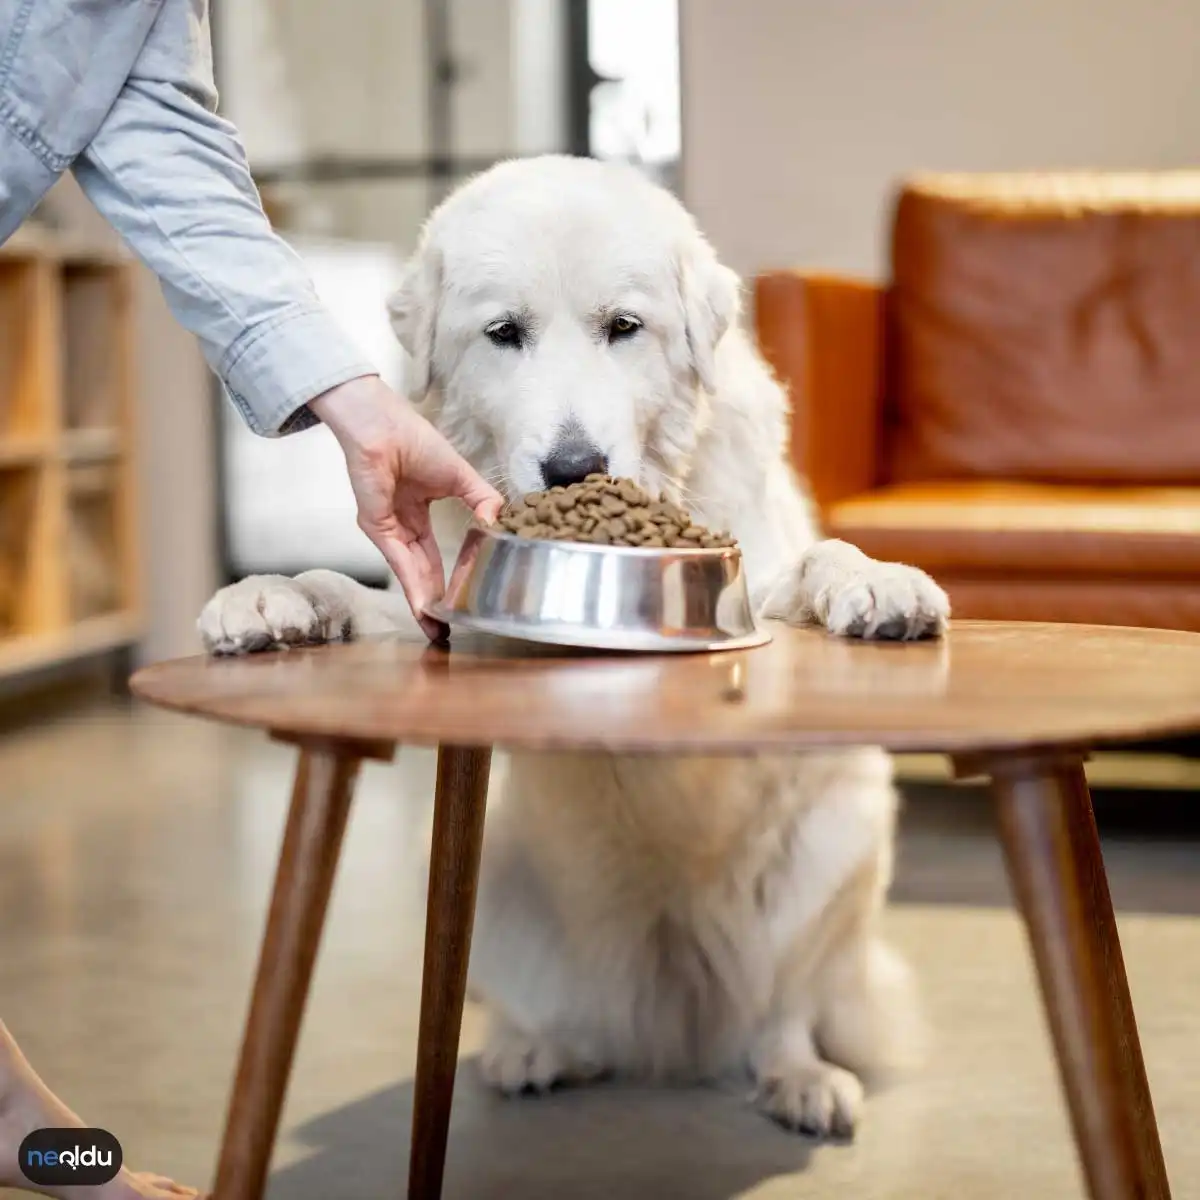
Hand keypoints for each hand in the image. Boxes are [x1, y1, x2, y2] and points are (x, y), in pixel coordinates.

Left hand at [309, 375, 501, 640]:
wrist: (382, 424)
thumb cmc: (414, 440)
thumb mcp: (460, 476)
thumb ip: (483, 500)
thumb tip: (500, 525)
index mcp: (417, 513)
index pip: (433, 555)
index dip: (449, 578)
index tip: (463, 600)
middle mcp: (401, 526)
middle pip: (421, 572)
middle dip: (435, 601)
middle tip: (447, 630)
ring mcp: (388, 529)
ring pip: (411, 574)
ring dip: (425, 602)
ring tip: (438, 629)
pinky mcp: (377, 527)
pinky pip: (401, 562)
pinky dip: (414, 585)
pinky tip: (426, 607)